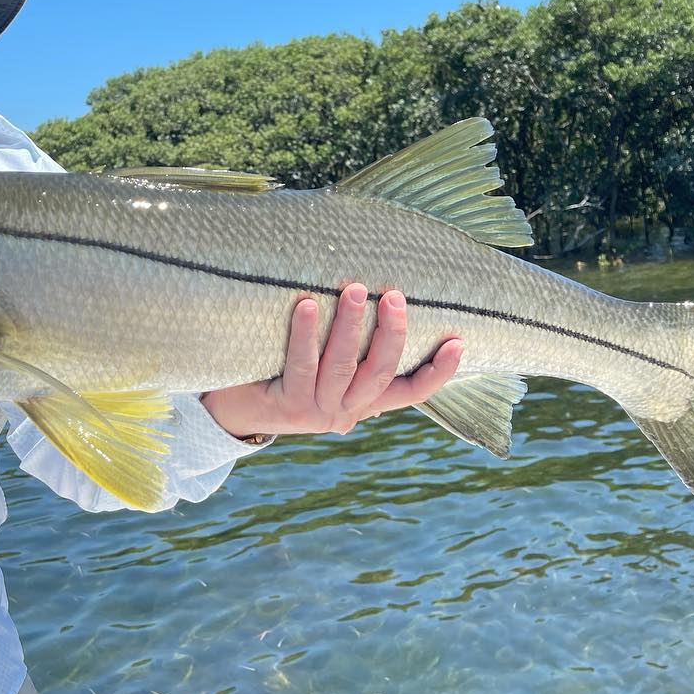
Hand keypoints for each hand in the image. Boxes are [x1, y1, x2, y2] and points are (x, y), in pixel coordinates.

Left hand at [201, 283, 462, 438]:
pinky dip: (306, 334)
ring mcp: (316, 411)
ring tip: (356, 289)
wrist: (235, 407)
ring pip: (343, 368)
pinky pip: (301, 365)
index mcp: (363, 403)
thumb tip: (374, 282)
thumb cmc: (286, 370)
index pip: (410, 392)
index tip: (458, 342)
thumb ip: (353, 344)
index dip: (438, 372)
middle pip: (380, 373)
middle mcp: (345, 412)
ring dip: (351, 327)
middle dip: (393, 333)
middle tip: (396, 296)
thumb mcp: (326, 364)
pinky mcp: (286, 406)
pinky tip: (307, 304)